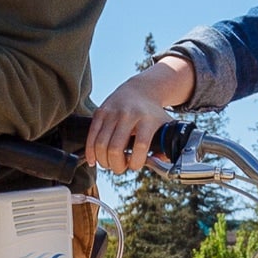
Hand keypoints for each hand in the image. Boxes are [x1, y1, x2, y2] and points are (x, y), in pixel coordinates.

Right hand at [86, 57, 194, 172]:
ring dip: (103, 161)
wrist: (140, 90)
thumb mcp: (165, 127)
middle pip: (115, 148)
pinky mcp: (100, 112)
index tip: (135, 165)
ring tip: (110, 163)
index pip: (140, 146)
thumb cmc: (153, 114)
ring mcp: (112, 112)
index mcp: (148, 119)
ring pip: (101, 144)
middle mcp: (129, 114)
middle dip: (116, 166)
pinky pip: (91, 136)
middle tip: (120, 167)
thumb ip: (166, 148)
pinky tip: (94, 160)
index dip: (136, 162)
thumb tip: (158, 164)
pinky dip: (90, 152)